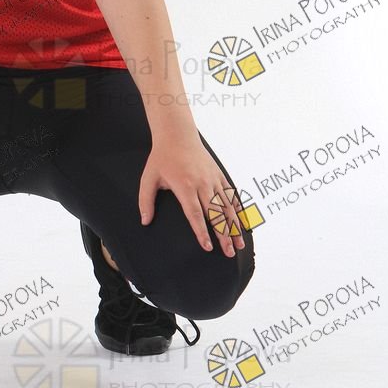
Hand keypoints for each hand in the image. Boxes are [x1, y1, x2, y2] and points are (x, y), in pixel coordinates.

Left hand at [137, 134, 246, 256]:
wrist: (177, 134)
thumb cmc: (161, 157)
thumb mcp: (148, 178)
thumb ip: (146, 201)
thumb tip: (145, 221)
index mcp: (185, 186)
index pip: (195, 214)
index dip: (202, 232)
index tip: (208, 247)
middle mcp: (202, 184)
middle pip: (216, 214)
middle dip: (224, 235)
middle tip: (229, 253)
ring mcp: (213, 179)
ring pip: (227, 206)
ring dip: (234, 226)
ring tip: (239, 244)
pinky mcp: (219, 175)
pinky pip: (231, 194)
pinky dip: (238, 209)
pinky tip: (243, 223)